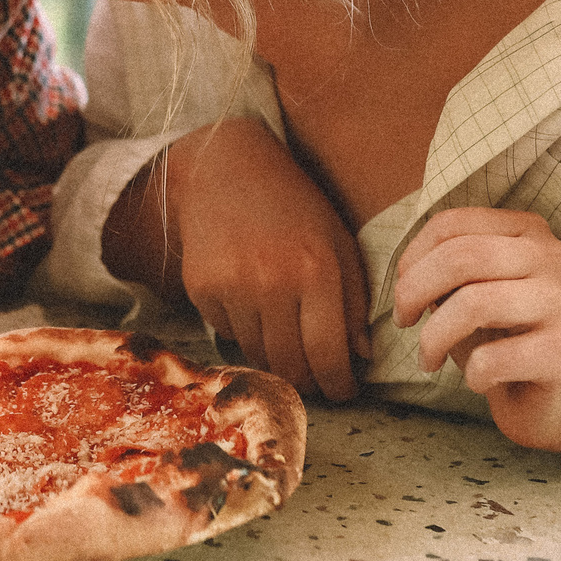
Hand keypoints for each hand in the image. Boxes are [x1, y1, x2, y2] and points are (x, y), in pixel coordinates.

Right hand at [164, 119, 368, 400]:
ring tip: (289, 345)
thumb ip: (354, 301)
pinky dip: (245, 334)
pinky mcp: (201, 290)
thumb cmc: (294, 206)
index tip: (345, 391)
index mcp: (316, 269)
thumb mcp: (338, 243)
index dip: (339, 384)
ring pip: (259, 355)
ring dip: (278, 360)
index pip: (329, 353)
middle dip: (310, 384)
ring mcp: (232, 288)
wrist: (226, 169)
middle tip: (319, 382)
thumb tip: (359, 357)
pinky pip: (228, 335)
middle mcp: (272, 283)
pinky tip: (253, 308)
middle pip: (291, 365)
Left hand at [392, 207, 560, 450]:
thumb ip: (443, 268)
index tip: (402, 295)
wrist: (541, 398)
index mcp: (527, 230)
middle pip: (462, 256)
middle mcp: (553, 257)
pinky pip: (495, 357)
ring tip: (428, 359)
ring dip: (434, 337)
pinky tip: (476, 380)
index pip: (453, 224)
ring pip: (475, 304)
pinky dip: (472, 373)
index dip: (412, 258)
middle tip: (402, 321)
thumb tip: (407, 271)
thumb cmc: (496, 336)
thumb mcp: (465, 290)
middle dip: (414, 291)